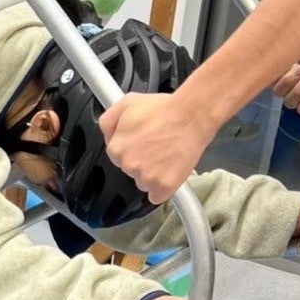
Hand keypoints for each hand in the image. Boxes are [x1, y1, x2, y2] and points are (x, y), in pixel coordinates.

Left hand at [99, 92, 213, 204]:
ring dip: (153, 175)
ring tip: (167, 154)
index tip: (144, 142)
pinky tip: (170, 170)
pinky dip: (163, 188)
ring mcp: (145, 178)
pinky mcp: (162, 187)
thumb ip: (108, 122)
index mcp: (116, 149)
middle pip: (131, 170)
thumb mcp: (126, 103)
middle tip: (158, 146)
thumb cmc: (165, 109)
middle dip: (142, 161)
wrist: (191, 116)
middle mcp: (128, 165)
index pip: (118, 157)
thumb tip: (108, 136)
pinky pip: (157, 196)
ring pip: (144, 183)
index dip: (133, 148)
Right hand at [273, 32, 299, 116]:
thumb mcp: (292, 46)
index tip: (279, 70)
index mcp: (283, 69)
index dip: (273, 79)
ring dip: (298, 91)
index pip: (268, 81)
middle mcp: (292, 80)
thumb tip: (263, 57)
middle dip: (288, 82)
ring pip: (289, 102)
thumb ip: (275, 54)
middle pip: (278, 93)